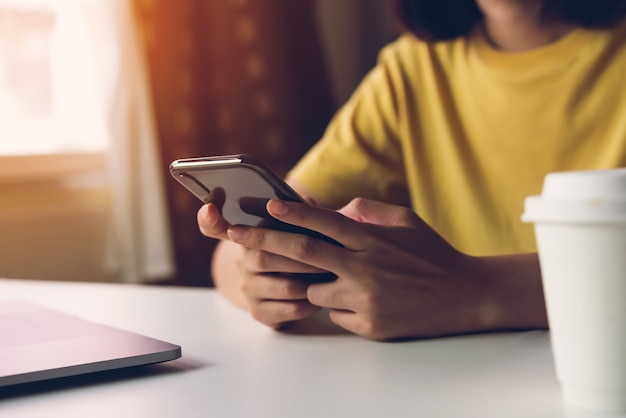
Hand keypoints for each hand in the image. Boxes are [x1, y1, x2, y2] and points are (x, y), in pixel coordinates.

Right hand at [198, 197, 326, 327]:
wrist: (296, 291)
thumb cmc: (300, 251)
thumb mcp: (298, 228)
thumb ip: (300, 213)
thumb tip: (307, 201)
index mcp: (247, 237)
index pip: (214, 227)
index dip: (209, 219)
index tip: (210, 208)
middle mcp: (243, 263)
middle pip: (262, 258)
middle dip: (298, 255)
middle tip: (326, 250)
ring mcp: (250, 290)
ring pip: (283, 286)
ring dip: (309, 280)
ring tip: (330, 273)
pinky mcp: (262, 313)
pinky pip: (289, 309)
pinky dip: (309, 302)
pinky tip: (321, 296)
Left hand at [227, 198, 508, 340]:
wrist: (465, 296)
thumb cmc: (433, 254)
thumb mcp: (405, 220)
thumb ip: (367, 212)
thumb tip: (335, 211)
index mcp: (370, 239)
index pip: (321, 222)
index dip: (290, 213)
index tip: (265, 205)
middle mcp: (362, 267)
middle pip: (302, 253)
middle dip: (262, 242)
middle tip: (234, 235)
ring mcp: (363, 299)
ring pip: (314, 290)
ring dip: (311, 283)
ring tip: (330, 278)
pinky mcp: (368, 325)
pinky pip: (335, 313)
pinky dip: (339, 305)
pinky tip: (366, 300)